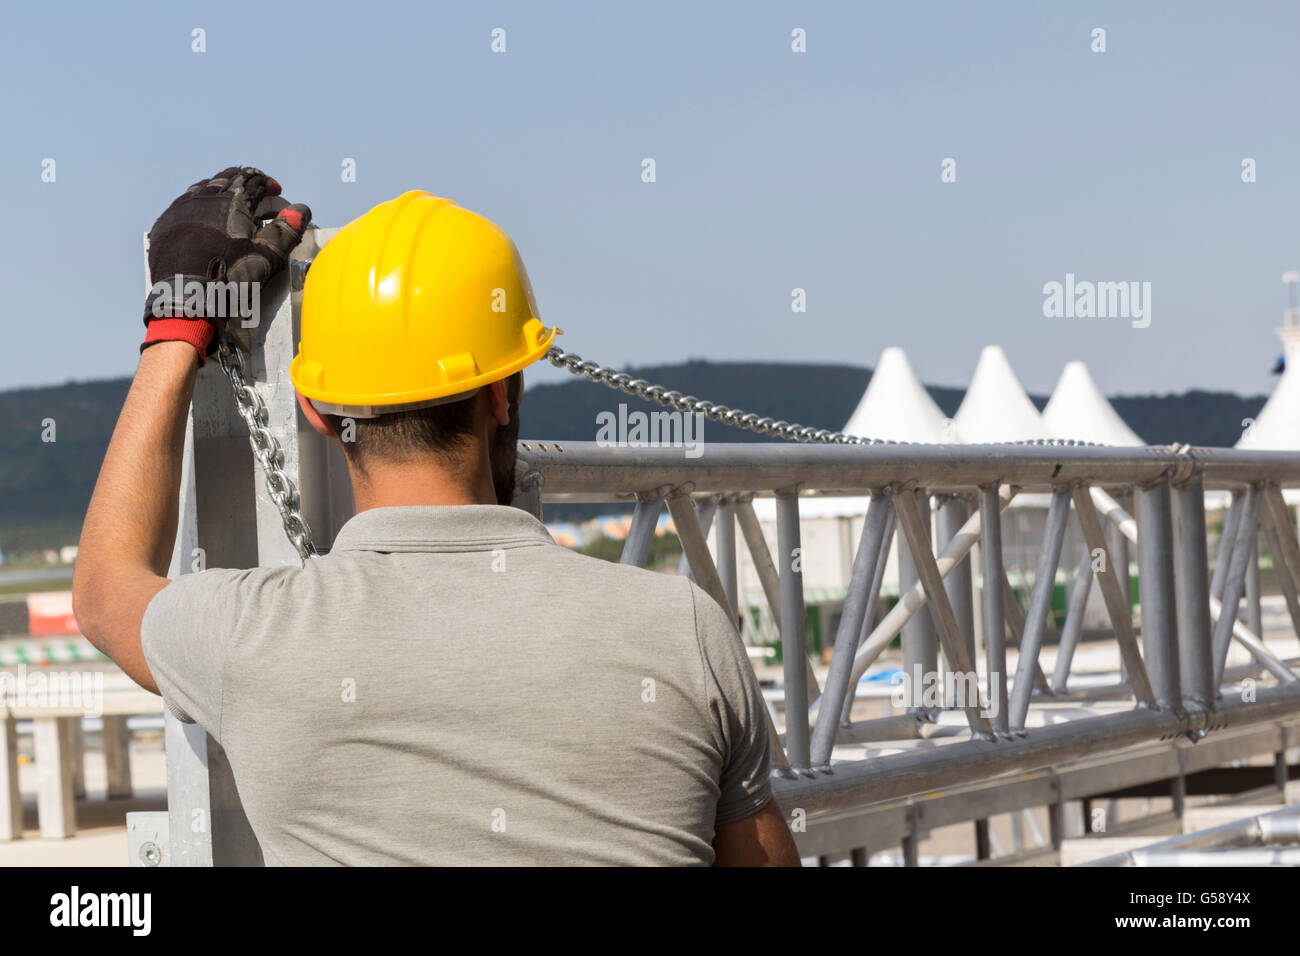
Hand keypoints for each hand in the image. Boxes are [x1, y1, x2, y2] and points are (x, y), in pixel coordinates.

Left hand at [142, 166, 311, 361]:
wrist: (186, 300)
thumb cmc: (230, 278)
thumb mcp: (267, 257)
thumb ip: (286, 230)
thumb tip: (301, 209)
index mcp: (232, 201)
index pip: (253, 181)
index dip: (268, 184)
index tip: (276, 191)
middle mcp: (204, 197)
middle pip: (227, 178)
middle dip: (245, 181)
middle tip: (256, 192)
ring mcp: (180, 209)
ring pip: (204, 187)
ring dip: (221, 189)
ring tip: (231, 201)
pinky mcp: (165, 224)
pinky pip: (184, 202)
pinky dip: (200, 203)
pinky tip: (204, 215)